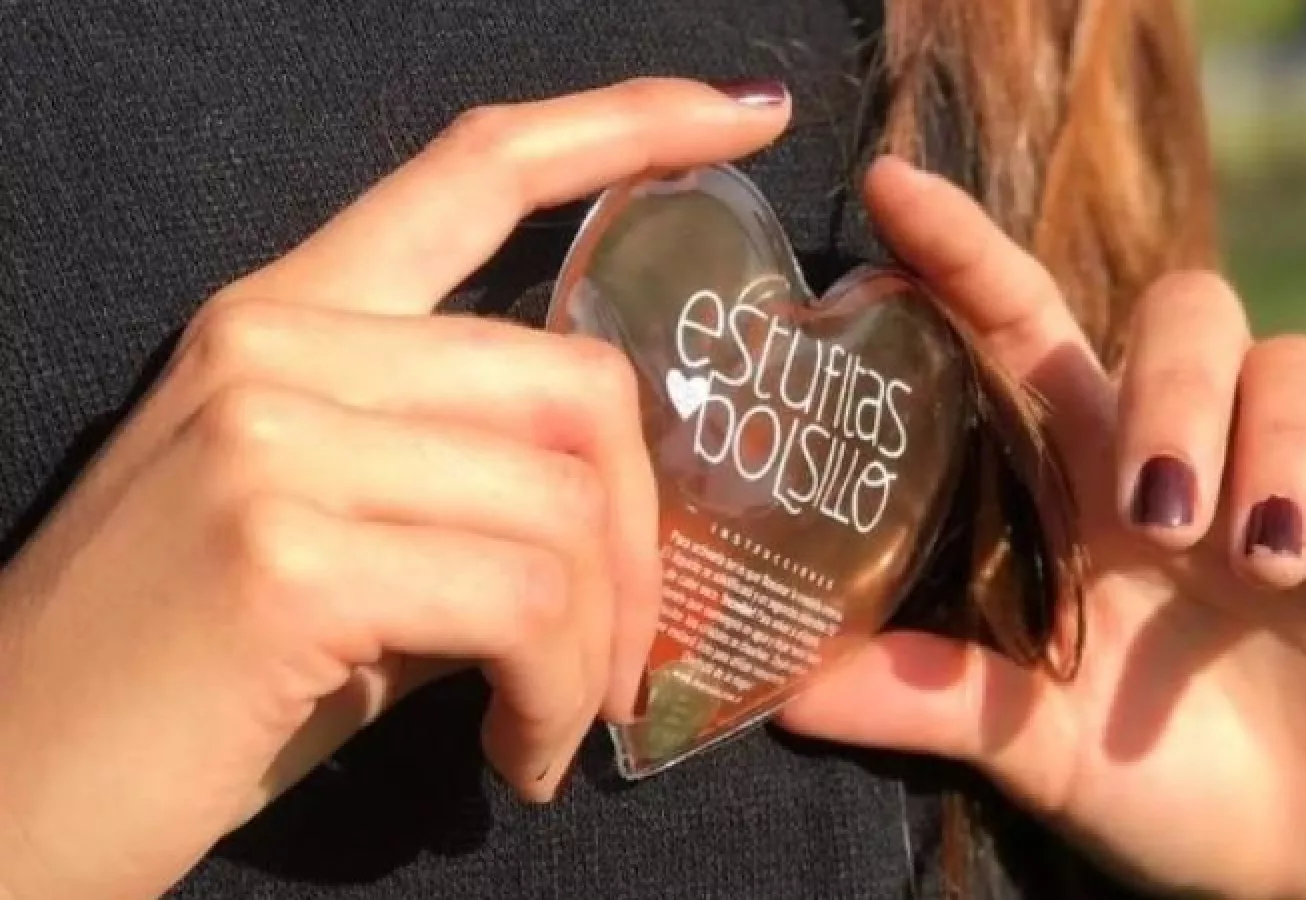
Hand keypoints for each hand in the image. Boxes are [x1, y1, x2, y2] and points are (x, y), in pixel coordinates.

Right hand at [0, 78, 790, 899]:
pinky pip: (523, 603)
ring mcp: (271, 435)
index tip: (747, 110)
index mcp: (287, 318)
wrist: (1, 804)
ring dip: (596, 648)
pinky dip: (555, 697)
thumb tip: (618, 514)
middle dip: (641, 538)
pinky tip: (516, 758)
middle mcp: (276, 343)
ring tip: (553, 730)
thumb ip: (458, 490)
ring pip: (564, 504)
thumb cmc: (179, 687)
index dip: (627, 125)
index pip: (476, 168)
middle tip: (626, 660)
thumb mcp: (326, 548)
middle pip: (577, 381)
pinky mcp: (283, 551)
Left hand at [781, 158, 1305, 899]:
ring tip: (1264, 565)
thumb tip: (791, 691)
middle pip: (1192, 314)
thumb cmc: (1142, 779)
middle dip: (1179, 390)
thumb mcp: (1035, 748)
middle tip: (1162, 515)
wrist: (1283, 866)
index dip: (965, 255)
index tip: (892, 189)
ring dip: (1280, 453)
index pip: (1028, 332)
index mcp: (1088, 485)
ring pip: (1305, 370)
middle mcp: (1198, 459)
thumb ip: (937, 702)